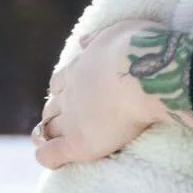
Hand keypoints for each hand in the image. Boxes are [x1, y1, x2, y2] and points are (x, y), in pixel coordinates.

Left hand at [32, 20, 192, 168]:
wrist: (147, 75)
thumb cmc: (142, 50)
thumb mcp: (119, 33)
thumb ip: (98, 40)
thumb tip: (82, 41)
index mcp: (79, 68)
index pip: (59, 82)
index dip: (61, 91)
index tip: (68, 96)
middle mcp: (70, 94)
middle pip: (51, 107)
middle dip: (53, 114)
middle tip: (60, 123)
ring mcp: (72, 119)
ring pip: (47, 130)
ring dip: (46, 135)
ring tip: (47, 141)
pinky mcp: (78, 143)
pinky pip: (50, 154)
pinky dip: (46, 156)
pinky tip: (49, 159)